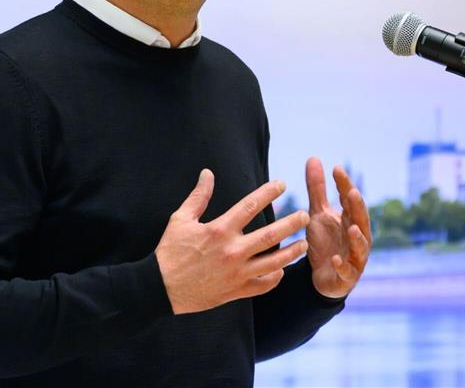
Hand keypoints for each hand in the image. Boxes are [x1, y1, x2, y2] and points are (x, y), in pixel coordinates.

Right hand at [154, 169, 309, 314]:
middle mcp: (232, 251)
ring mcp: (236, 273)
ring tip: (304, 244)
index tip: (281, 184)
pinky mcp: (235, 291)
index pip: (250, 206)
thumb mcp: (180, 219)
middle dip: (291, 223)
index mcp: (219, 230)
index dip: (268, 192)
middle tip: (305, 215)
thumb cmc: (170, 251)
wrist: (159, 289)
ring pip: (273, 262)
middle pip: (271, 235)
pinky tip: (281, 270)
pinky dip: (274, 278)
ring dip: (292, 252)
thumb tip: (207, 173)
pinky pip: (262, 285)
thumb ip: (198, 197)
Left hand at [304, 158, 371, 298]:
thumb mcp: (318, 213)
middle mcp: (358, 236)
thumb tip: (313, 158)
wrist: (324, 276)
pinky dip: (342, 265)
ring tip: (351, 229)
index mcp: (351, 218)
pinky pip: (347, 271)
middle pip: (360, 219)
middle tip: (351, 193)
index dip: (345, 185)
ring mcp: (355, 256)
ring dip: (357, 238)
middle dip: (357, 207)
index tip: (337, 169)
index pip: (349, 199)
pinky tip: (335, 259)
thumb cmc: (325, 241)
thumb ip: (317, 189)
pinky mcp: (348, 276)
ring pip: (360, 246)